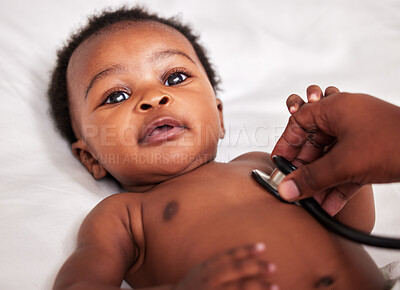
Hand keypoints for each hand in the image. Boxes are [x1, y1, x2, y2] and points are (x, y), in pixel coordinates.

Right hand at [173, 243, 277, 289]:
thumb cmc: (193, 286)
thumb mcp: (202, 270)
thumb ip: (219, 264)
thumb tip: (244, 259)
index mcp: (207, 267)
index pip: (228, 256)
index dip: (246, 250)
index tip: (263, 247)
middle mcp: (210, 279)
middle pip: (236, 271)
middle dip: (256, 268)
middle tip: (273, 266)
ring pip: (238, 289)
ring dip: (258, 287)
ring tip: (276, 286)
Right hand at [272, 86, 399, 214]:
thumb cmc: (393, 142)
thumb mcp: (344, 163)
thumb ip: (311, 179)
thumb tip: (287, 190)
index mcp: (335, 109)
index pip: (298, 122)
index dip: (285, 143)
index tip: (278, 161)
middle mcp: (345, 119)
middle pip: (313, 144)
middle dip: (304, 169)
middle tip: (294, 187)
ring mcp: (358, 135)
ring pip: (330, 158)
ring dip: (320, 181)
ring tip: (310, 201)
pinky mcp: (369, 152)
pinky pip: (346, 168)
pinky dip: (338, 185)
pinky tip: (330, 204)